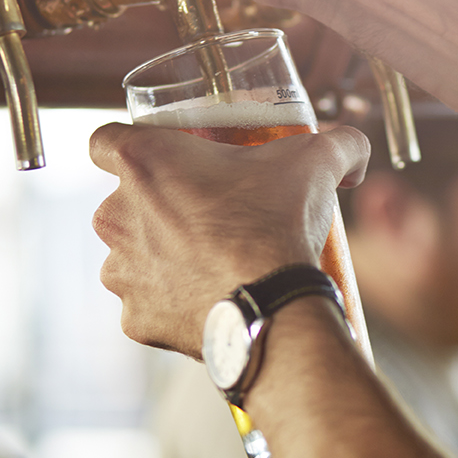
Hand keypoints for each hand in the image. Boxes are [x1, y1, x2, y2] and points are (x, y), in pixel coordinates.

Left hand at [89, 123, 368, 356]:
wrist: (274, 308)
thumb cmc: (278, 225)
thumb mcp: (314, 162)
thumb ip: (336, 142)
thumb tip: (354, 147)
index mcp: (142, 163)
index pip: (103, 139)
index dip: (129, 145)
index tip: (162, 156)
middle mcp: (115, 215)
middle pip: (122, 201)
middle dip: (159, 206)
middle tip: (210, 211)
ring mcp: (121, 272)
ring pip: (132, 255)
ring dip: (163, 255)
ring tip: (213, 258)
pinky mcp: (136, 318)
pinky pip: (148, 303)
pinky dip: (174, 300)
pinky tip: (211, 295)